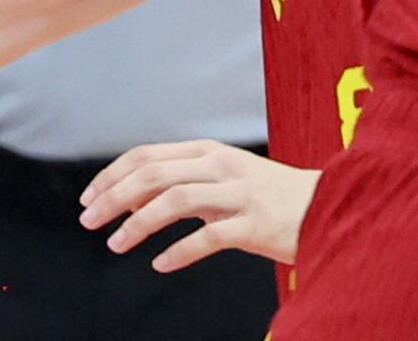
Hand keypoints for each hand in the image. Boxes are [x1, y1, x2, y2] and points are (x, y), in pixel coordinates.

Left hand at [78, 140, 314, 269]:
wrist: (329, 206)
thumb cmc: (269, 196)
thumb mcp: (222, 179)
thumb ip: (182, 183)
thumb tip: (131, 199)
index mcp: (207, 151)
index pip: (146, 155)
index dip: (112, 175)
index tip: (88, 197)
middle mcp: (220, 166)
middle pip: (153, 174)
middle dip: (113, 197)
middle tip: (88, 221)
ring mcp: (238, 193)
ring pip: (175, 201)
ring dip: (138, 224)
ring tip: (116, 244)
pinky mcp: (255, 224)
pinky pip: (209, 237)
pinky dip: (180, 251)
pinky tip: (161, 264)